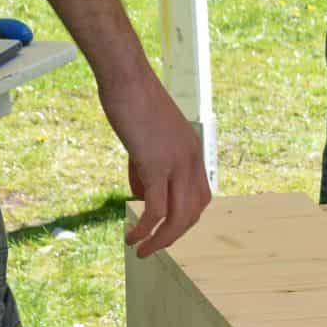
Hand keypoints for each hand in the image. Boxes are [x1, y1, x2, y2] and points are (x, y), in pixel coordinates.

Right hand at [98, 71, 211, 257]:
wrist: (126, 76)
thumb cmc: (132, 99)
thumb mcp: (146, 138)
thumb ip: (147, 166)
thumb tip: (142, 193)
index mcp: (193, 152)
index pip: (200, 197)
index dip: (185, 217)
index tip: (166, 227)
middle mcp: (192, 161)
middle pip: (193, 213)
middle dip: (174, 235)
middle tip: (153, 246)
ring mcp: (177, 164)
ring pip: (178, 218)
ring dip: (161, 240)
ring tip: (142, 250)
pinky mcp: (156, 165)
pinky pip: (156, 210)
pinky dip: (146, 230)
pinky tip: (133, 237)